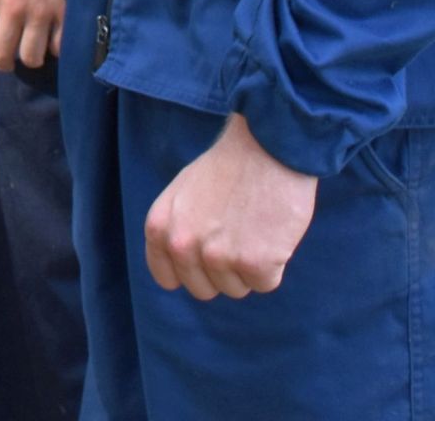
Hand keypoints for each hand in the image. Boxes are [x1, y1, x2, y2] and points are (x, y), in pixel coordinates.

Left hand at [0, 0, 63, 71]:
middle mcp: (10, 7)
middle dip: (1, 61)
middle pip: (1, 53)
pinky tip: (52, 39)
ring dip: (29, 57)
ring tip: (30, 50)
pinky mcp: (64, 11)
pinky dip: (54, 47)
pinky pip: (58, 46)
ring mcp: (39, 11)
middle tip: (6, 59)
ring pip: (31, 57)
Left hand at [144, 113, 317, 299]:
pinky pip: (265, 284)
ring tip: (255, 227)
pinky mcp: (254, 263)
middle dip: (223, 271)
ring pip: (236, 288)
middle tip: (239, 236)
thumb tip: (182, 265)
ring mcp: (218, 257)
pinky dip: (274, 264)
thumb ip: (176, 228)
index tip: (208, 258)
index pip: (167, 278)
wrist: (268, 145)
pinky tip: (273, 233)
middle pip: (204, 289)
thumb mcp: (183, 191)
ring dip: (250, 266)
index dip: (191, 272)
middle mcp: (183, 246)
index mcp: (160, 227)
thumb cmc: (230, 164)